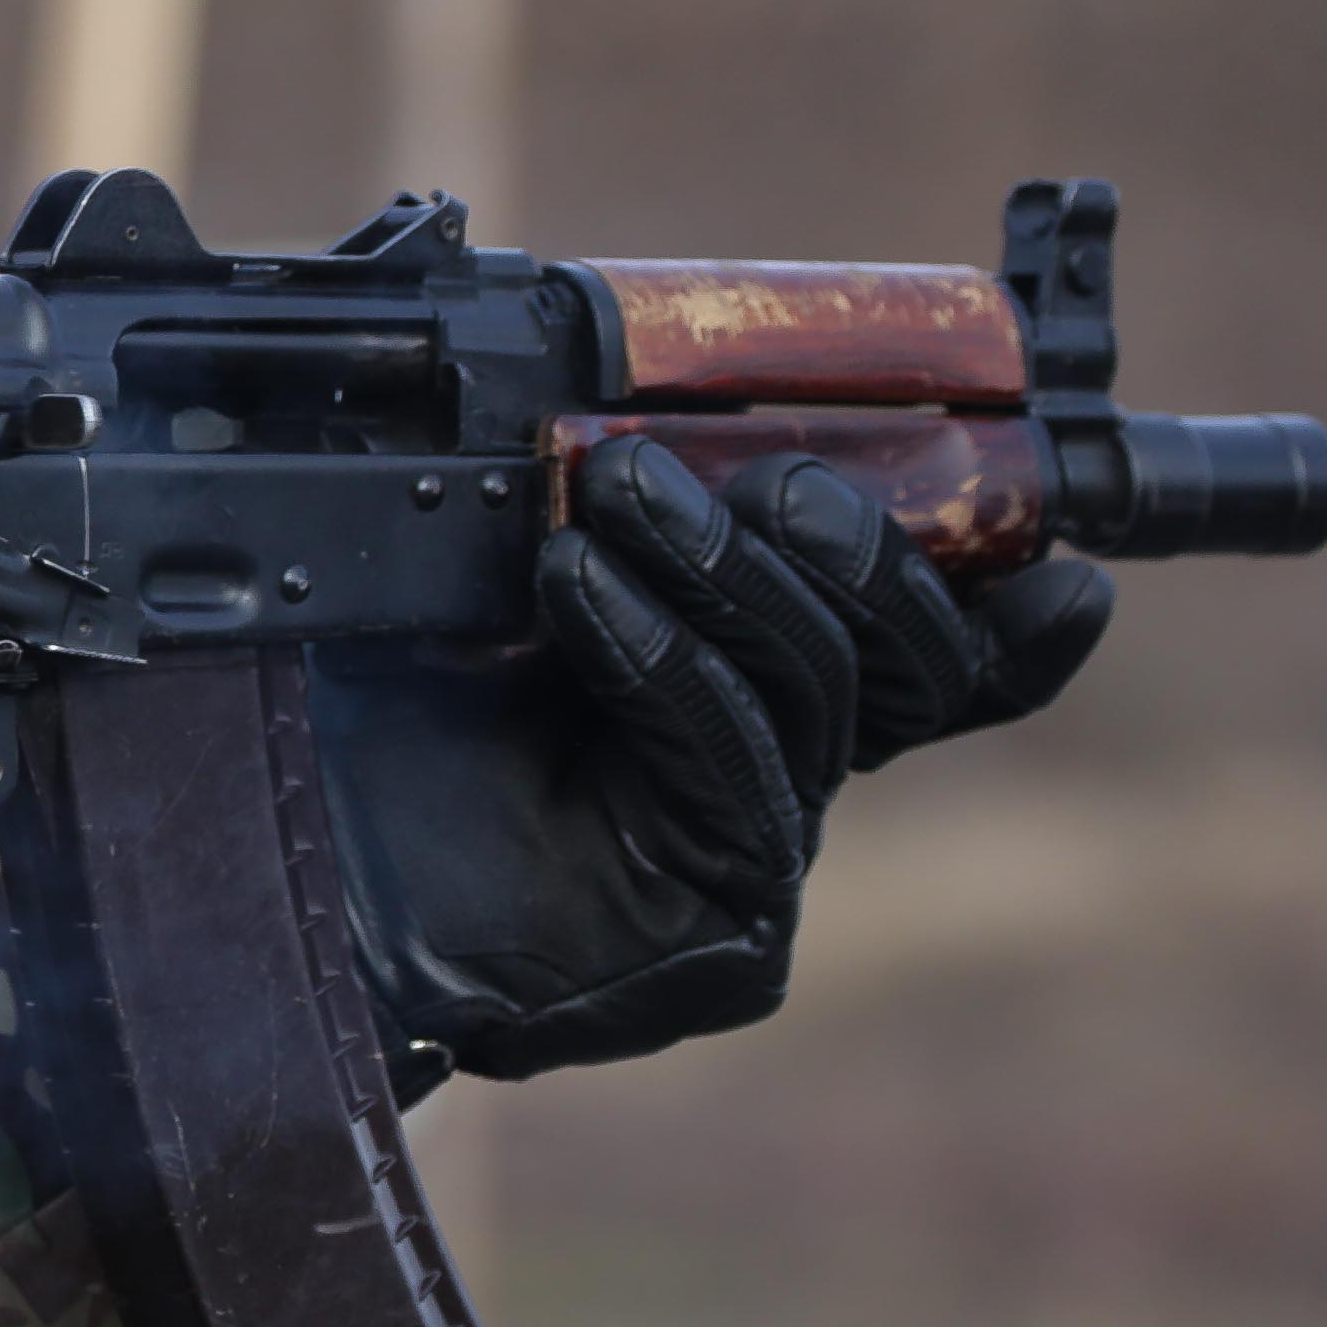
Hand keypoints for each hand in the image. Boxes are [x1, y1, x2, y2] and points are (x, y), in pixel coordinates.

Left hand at [309, 434, 1107, 1078]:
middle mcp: (770, 784)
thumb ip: (612, 497)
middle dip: (867, 550)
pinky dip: (663, 656)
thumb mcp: (491, 565)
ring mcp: (752, 868)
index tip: (1064, 558)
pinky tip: (585, 590)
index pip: (931, 658)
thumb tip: (662, 386)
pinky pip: (733, 766)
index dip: (1009, 608)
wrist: (263, 854)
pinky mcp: (718, 939)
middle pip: (911, 667)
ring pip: (823, 699)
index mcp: (748, 698)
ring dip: (733, 573)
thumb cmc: (364, 709)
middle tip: (779, 470)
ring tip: (624, 492)